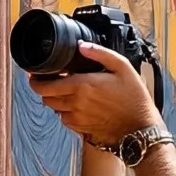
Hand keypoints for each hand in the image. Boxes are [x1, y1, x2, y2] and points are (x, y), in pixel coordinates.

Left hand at [29, 42, 160, 145]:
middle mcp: (75, 103)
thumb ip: (100, 53)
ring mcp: (77, 118)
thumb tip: (82, 46)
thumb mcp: (122, 67)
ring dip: (55, 99)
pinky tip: (76, 105)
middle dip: (44, 88)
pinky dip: (65, 111)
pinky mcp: (80, 129)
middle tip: (49, 80)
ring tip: (65, 91)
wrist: (140, 127)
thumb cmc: (134, 98)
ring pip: (53, 109)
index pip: (44, 86)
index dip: (35, 80)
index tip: (36, 74)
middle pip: (45, 97)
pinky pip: (64, 119)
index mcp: (82, 85)